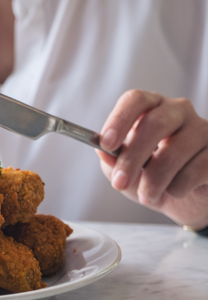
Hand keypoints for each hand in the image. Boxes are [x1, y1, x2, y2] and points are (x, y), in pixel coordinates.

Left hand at [96, 90, 207, 228]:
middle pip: (154, 124)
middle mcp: (178, 111)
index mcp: (150, 107)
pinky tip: (174, 191)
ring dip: (154, 180)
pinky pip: (198, 169)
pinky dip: (179, 186)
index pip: (135, 100)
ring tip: (146, 196)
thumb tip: (103, 152)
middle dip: (132, 157)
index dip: (119, 120)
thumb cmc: (151, 176)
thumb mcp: (124, 170)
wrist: (187, 200)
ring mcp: (203, 129)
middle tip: (119, 183)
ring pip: (175, 151)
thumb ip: (112, 159)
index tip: (106, 144)